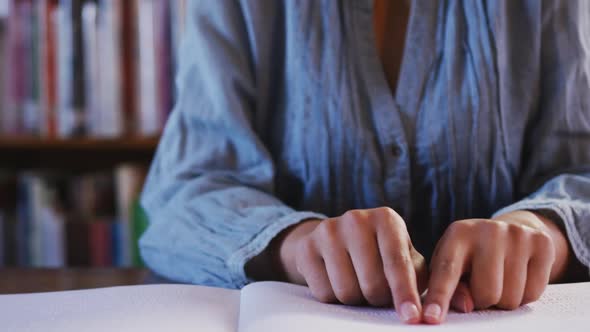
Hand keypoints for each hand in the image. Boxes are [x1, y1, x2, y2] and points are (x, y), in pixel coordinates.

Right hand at [275, 207, 427, 323]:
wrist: (335, 239)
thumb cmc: (381, 253)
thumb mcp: (405, 257)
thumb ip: (418, 278)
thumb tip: (427, 309)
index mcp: (386, 219)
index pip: (397, 263)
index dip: (404, 293)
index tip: (411, 317)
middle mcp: (356, 219)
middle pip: (372, 284)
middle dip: (378, 298)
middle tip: (377, 291)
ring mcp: (328, 231)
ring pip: (346, 292)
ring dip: (356, 300)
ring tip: (358, 283)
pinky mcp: (306, 247)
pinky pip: (324, 293)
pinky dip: (333, 297)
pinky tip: (336, 280)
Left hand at [423, 212, 557, 323]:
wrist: (508, 231)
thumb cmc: (470, 257)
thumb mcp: (453, 267)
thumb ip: (451, 289)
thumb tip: (466, 306)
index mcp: (457, 234)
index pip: (446, 272)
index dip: (439, 297)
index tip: (431, 318)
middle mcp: (487, 230)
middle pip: (486, 293)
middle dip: (483, 301)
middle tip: (481, 286)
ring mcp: (517, 234)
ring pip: (511, 298)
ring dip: (503, 300)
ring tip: (499, 279)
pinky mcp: (542, 242)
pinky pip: (534, 293)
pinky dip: (524, 295)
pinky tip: (518, 276)